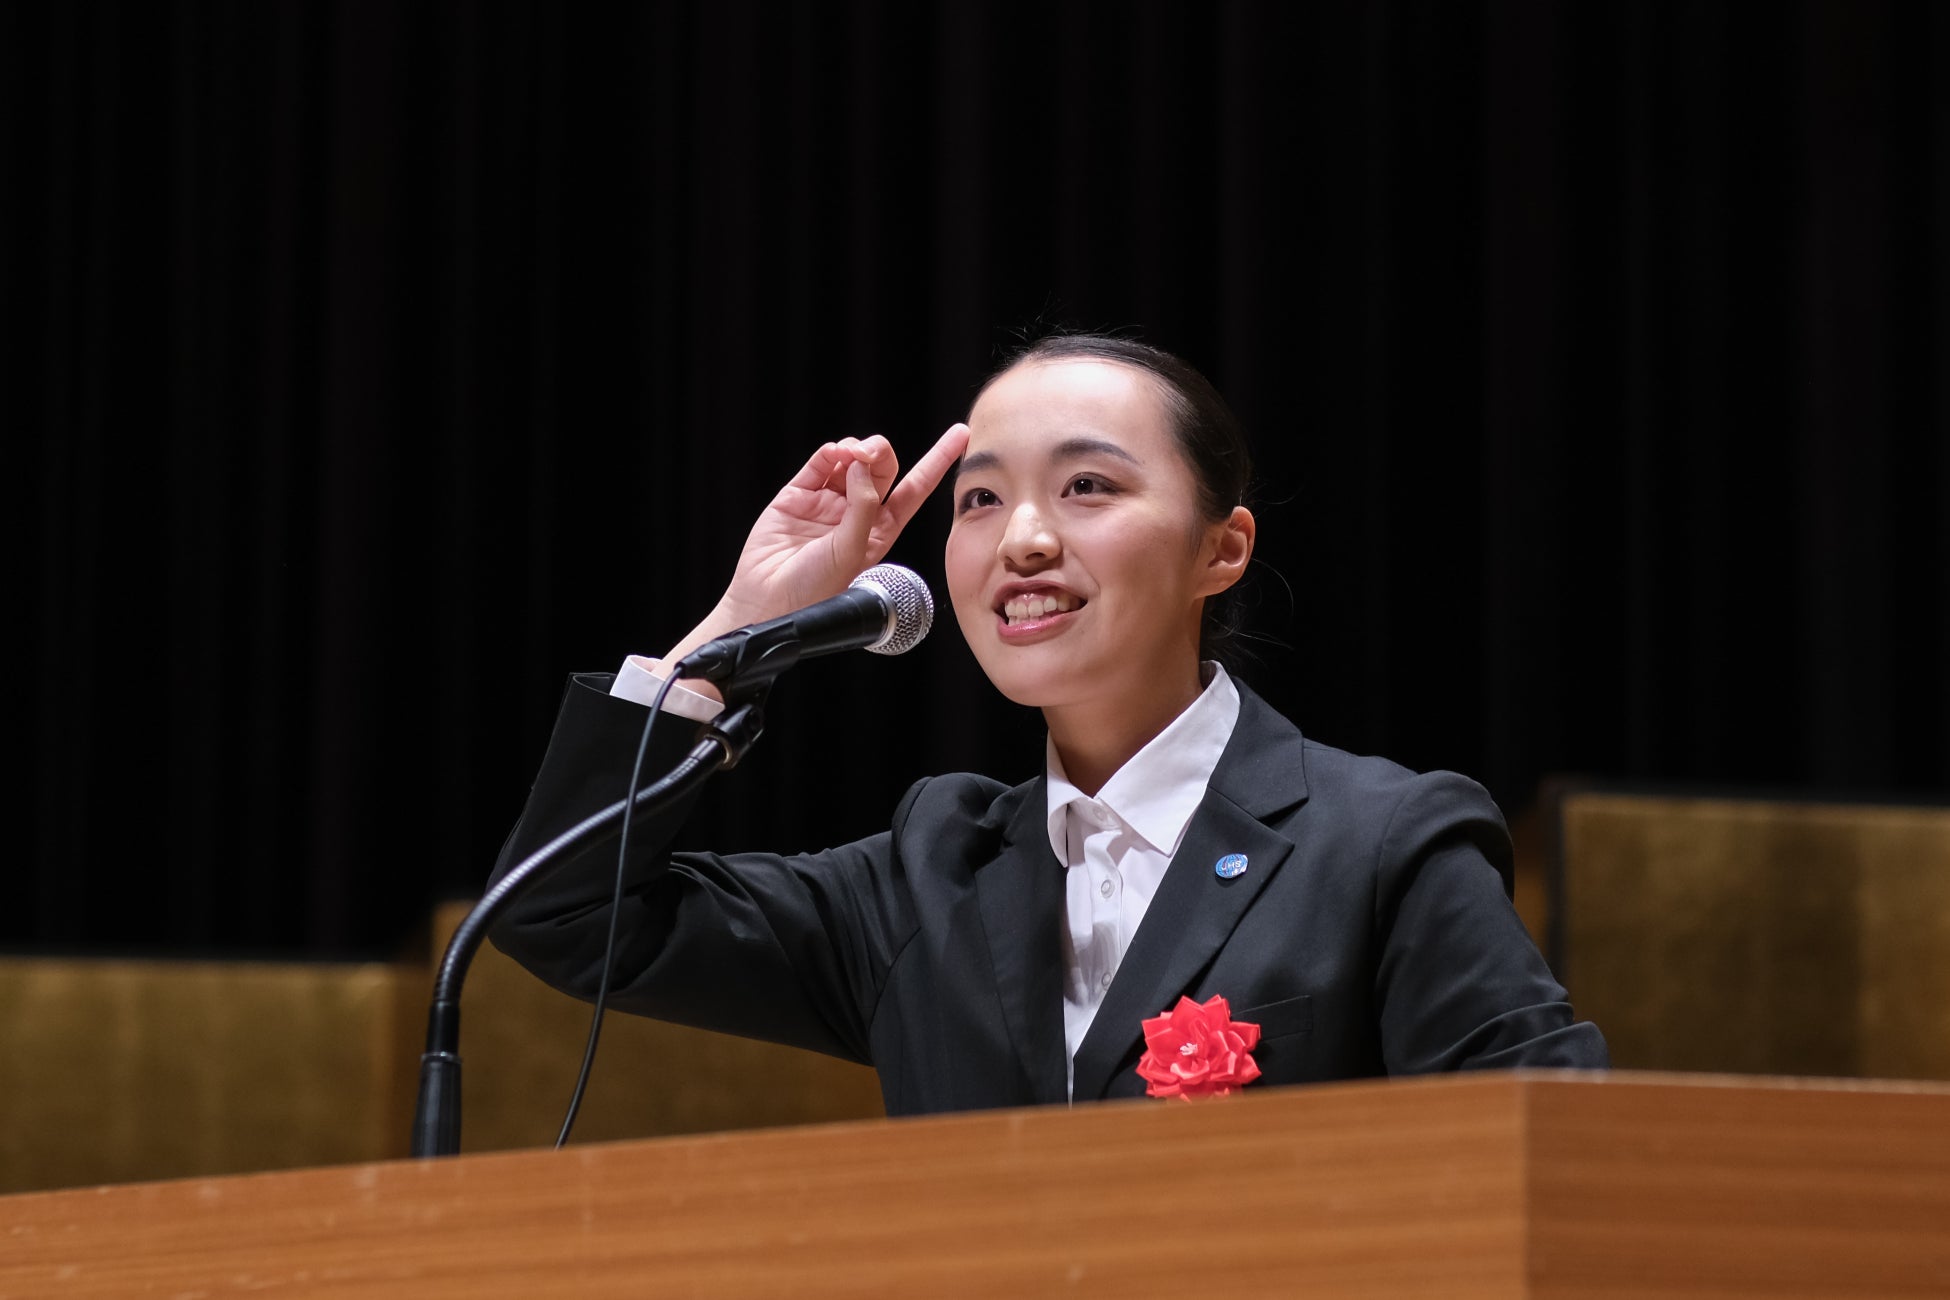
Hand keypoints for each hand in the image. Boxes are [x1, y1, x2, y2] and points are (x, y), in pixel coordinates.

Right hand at [666, 424, 969, 664]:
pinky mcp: (798, 494)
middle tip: (870, 456)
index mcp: (880, 531)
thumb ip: (863, 506)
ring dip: (857, 450)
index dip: (938, 460)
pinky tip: (835, 455)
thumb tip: (860, 464)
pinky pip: (821, 462)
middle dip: (881, 453)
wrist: (769, 600)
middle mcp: (856, 513)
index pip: (916, 489)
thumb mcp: (853, 550)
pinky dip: (831, 452)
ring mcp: (827, 502)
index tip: (961, 434)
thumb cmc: (815, 589)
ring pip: (852, 460)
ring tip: (849, 458)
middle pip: (882, 468)